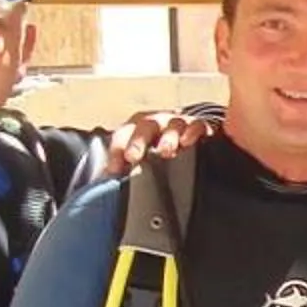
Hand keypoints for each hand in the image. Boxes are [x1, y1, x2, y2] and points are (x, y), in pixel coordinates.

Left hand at [102, 109, 218, 179]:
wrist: (191, 134)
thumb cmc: (161, 147)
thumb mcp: (142, 156)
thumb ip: (126, 168)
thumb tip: (106, 183)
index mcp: (138, 129)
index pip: (123, 136)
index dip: (117, 151)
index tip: (114, 170)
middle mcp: (157, 123)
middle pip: (145, 127)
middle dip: (138, 141)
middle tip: (133, 157)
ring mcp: (178, 124)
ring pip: (172, 125)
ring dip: (167, 137)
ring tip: (165, 151)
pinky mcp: (199, 127)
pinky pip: (196, 125)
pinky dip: (192, 132)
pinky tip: (188, 142)